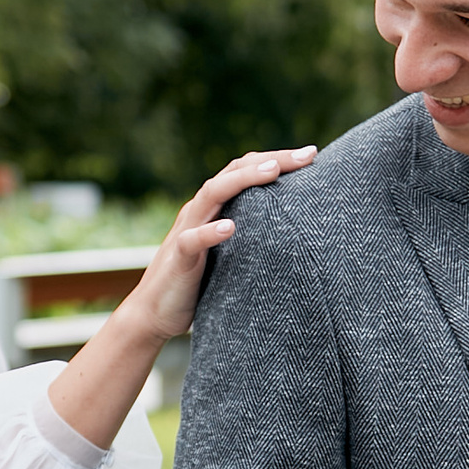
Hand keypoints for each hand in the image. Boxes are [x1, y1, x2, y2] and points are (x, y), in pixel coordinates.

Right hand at [121, 146, 317, 341]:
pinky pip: (192, 239)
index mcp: (214, 207)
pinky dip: (210, 231)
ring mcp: (187, 230)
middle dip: (272, 159)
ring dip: (243, 180)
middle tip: (308, 154)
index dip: (277, 158)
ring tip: (273, 172)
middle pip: (234, 171)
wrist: (154, 314)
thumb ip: (250, 237)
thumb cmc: (198, 284)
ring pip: (213, 193)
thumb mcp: (230, 254)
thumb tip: (294, 234)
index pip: (245, 169)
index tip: (313, 155)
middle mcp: (201, 210)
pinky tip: (230, 227)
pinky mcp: (178, 257)